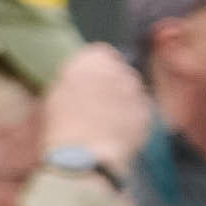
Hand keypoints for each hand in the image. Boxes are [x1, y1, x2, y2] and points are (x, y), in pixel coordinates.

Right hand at [43, 38, 149, 165]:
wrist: (86, 153)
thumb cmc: (62, 122)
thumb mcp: (56, 92)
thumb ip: (75, 77)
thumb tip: (83, 78)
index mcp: (93, 60)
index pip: (102, 52)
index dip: (95, 67)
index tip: (88, 80)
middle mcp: (120, 70)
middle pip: (121, 70)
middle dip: (113, 82)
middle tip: (99, 101)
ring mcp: (138, 91)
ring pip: (133, 90)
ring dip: (125, 99)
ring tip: (110, 119)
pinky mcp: (148, 112)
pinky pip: (141, 109)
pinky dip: (133, 117)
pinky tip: (119, 130)